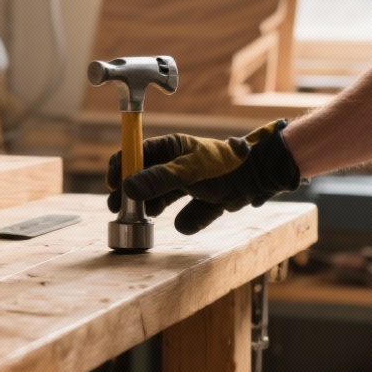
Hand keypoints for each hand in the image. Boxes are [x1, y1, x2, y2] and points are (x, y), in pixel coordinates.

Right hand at [106, 119, 300, 234]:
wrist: (259, 179)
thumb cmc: (222, 166)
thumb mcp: (187, 172)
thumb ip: (157, 180)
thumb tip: (126, 188)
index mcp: (169, 148)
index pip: (136, 153)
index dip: (121, 167)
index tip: (112, 184)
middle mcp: (176, 164)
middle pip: (144, 178)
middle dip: (131, 193)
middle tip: (118, 209)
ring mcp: (189, 183)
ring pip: (161, 197)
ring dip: (152, 207)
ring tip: (144, 218)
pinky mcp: (202, 201)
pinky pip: (186, 214)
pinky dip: (186, 220)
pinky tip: (186, 223)